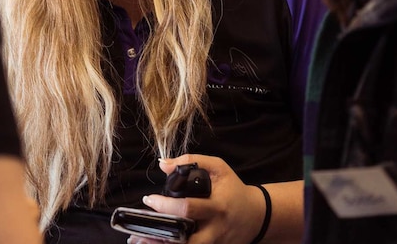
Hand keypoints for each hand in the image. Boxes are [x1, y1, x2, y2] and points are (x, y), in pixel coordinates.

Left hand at [129, 154, 266, 243]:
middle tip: (139, 231)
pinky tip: (156, 243)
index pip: (188, 208)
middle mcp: (215, 230)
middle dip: (160, 237)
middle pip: (185, 240)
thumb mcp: (219, 168)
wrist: (257, 216)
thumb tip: (162, 164)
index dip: (166, 205)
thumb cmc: (234, 189)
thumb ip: (192, 162)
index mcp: (217, 207)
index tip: (149, 199)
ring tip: (139, 241)